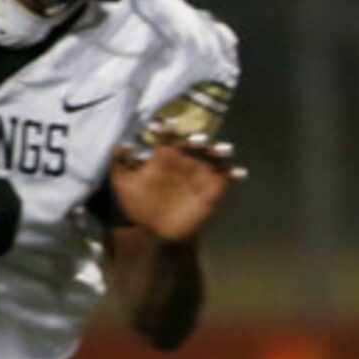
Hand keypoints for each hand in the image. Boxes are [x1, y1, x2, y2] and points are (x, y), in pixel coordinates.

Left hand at [108, 130, 243, 244]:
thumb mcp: (123, 186)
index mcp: (165, 156)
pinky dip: (235, 173)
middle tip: (194, 140)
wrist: (159, 234)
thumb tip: (121, 145)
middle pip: (194, 142)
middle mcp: (185, 160)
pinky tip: (239, 173)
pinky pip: (228, 176)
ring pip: (214, 155)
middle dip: (196, 139)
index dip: (166, 128)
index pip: (167, 136)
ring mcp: (201, 172)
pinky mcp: (214, 187)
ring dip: (219, 150)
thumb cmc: (140, 208)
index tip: (163, 124)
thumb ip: (119, 165)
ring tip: (220, 149)